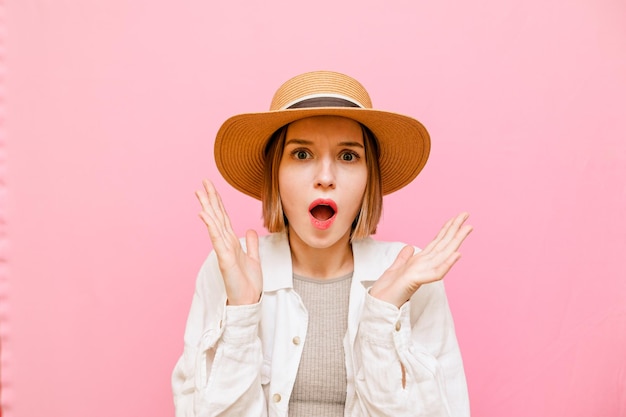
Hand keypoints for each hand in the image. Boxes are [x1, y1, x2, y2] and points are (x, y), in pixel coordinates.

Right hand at [196, 179, 262, 305]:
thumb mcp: (254, 258)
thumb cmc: (248, 282)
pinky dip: (210, 226)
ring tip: (200, 193)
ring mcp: (223, 249)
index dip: (218, 201)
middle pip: (217, 216)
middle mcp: (225, 243)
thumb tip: (250, 230)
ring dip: (207, 207)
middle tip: (203, 182)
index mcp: (232, 241)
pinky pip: (216, 239)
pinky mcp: (224, 258)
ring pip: (214, 223)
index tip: (211, 187)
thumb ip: (251, 244)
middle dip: (210, 198)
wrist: (248, 300)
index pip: (224, 217)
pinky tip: (203, 214)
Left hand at [370, 212, 472, 307]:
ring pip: (444, 254)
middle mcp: (424, 265)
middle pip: (443, 244)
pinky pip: (436, 272)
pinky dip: (447, 263)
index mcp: (420, 261)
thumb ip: (404, 257)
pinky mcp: (418, 281)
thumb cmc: (388, 290)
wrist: (380, 305)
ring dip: (456, 241)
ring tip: (467, 228)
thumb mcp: (395, 269)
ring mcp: (423, 272)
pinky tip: (457, 254)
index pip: (436, 242)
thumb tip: (410, 246)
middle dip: (455, 229)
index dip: (446, 229)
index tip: (456, 217)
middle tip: (466, 214)